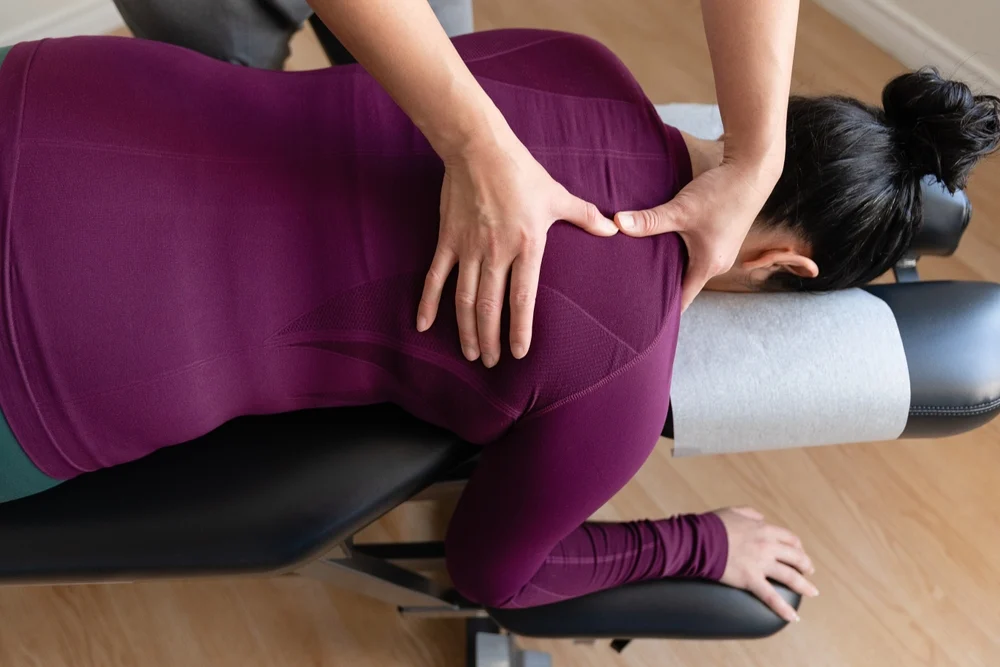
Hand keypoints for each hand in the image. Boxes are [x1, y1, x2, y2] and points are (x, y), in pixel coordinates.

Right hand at [417, 132, 617, 366]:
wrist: (479, 149)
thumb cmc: (521, 172)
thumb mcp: (558, 195)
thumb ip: (585, 216)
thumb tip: (613, 228)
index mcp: (526, 246)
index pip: (522, 298)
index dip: (519, 328)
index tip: (519, 353)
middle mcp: (496, 253)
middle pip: (490, 306)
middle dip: (490, 339)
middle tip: (491, 363)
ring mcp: (468, 248)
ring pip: (464, 299)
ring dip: (466, 330)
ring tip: (470, 354)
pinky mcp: (447, 240)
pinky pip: (435, 278)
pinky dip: (428, 303)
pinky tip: (423, 325)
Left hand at [615, 158, 780, 310]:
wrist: (752, 170)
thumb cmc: (721, 192)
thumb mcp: (681, 209)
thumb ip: (650, 221)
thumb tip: (617, 223)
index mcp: (709, 266)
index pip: (683, 298)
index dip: (663, 308)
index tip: (643, 317)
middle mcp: (718, 263)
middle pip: (684, 283)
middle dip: (661, 286)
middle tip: (633, 292)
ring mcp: (721, 250)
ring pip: (689, 266)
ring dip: (671, 266)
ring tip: (642, 270)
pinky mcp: (721, 236)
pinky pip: (696, 253)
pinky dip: (680, 252)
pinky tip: (664, 245)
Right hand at [713, 506, 818, 622]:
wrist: (699, 540)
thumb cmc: (714, 525)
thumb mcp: (735, 512)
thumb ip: (751, 514)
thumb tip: (761, 519)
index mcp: (764, 530)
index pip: (790, 539)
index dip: (798, 547)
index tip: (799, 553)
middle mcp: (768, 546)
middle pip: (795, 557)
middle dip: (806, 565)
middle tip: (809, 572)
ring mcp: (761, 564)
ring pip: (790, 576)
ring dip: (804, 586)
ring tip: (812, 592)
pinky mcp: (750, 579)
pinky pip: (770, 596)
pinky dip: (783, 608)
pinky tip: (793, 617)